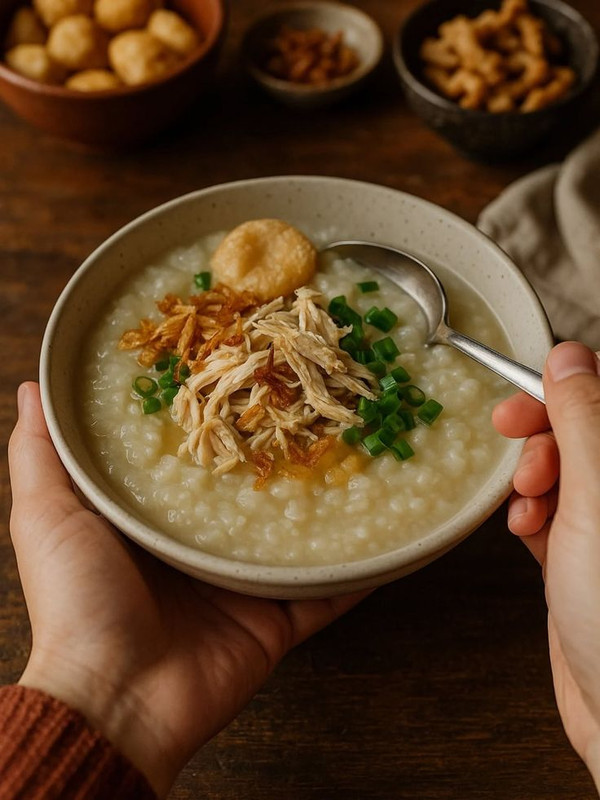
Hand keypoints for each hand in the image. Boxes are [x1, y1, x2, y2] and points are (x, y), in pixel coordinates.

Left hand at [8, 382, 365, 797]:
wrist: (113, 700)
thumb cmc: (76, 602)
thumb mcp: (47, 516)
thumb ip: (42, 454)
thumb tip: (30, 388)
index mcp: (152, 522)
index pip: (192, 461)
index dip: (215, 423)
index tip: (241, 377)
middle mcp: (200, 549)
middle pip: (248, 495)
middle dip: (278, 458)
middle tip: (313, 409)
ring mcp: (241, 586)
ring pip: (293, 537)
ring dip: (325, 505)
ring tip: (359, 457)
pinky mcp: (275, 621)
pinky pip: (326, 592)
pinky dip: (359, 572)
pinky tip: (388, 539)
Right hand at [492, 342, 599, 789]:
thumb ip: (584, 420)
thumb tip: (569, 355)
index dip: (566, 388)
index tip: (526, 396)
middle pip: (584, 430)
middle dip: (543, 433)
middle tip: (512, 439)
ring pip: (563, 470)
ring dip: (534, 476)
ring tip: (527, 501)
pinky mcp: (585, 557)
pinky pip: (551, 512)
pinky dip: (530, 513)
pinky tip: (526, 529)